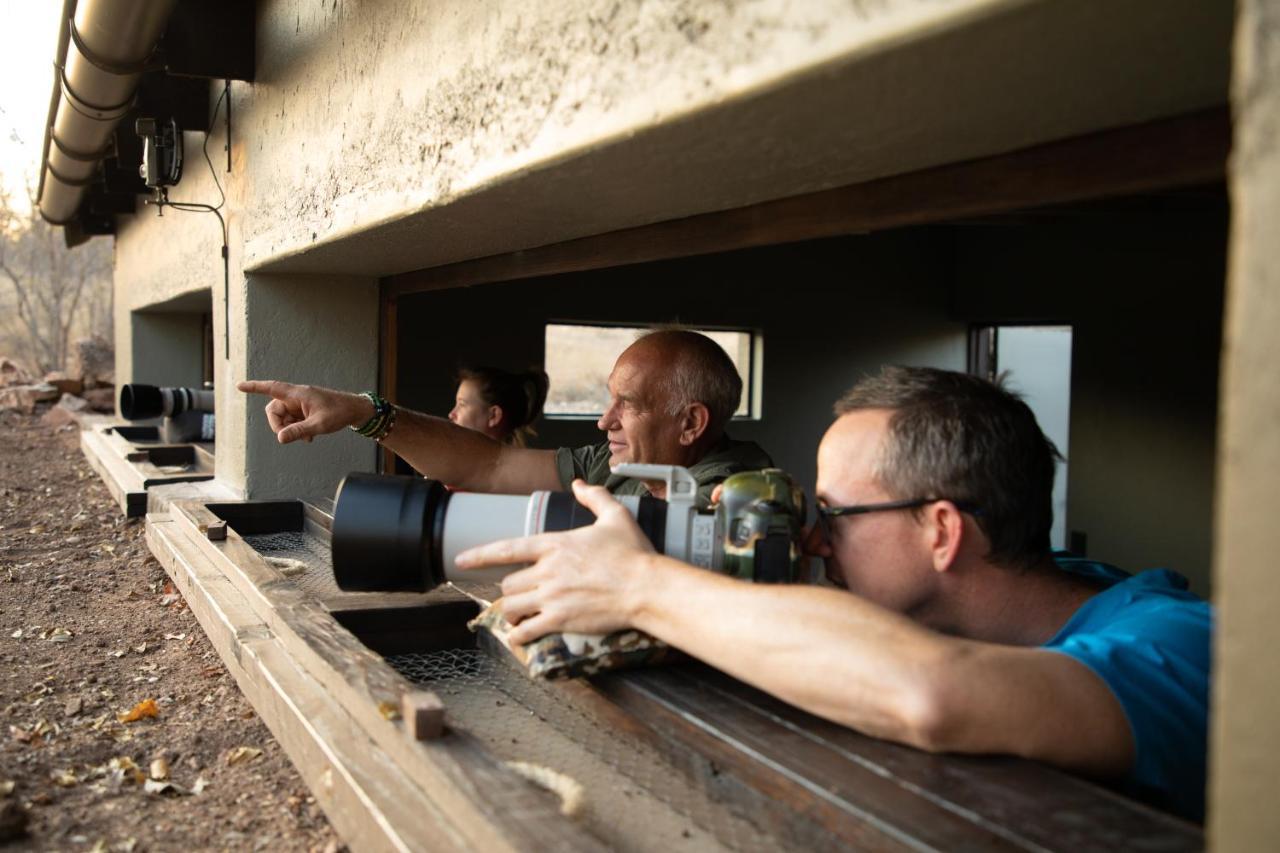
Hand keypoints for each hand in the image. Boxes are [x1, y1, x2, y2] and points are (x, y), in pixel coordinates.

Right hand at [237, 380, 372, 443]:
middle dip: (278, 425)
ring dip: (289, 429)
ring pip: (283, 417)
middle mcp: (296, 397)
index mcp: (298, 394)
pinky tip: (309, 437)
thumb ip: (298, 431)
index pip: (272, 388)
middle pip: (274, 409)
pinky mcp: (305, 411)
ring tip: (307, 438)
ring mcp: (300, 404)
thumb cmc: (339, 413)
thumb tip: (280, 438)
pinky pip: (292, 421)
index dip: (255, 387)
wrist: (355, 411)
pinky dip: (296, 430)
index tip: (240, 386)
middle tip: (288, 437)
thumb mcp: (319, 425)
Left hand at [454, 480, 654, 643]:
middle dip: (511, 590)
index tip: (461, 560)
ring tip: (517, 617)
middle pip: (508, 584)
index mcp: (555, 544)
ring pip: (511, 608)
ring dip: (511, 613)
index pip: (506, 548)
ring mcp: (552, 597)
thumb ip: (594, 497)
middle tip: (520, 595)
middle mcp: (547, 571)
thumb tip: (578, 483)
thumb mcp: (616, 516)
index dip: (479, 555)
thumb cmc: (634, 553)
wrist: (647, 588)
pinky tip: (520, 638)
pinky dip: (519, 636)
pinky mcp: (560, 620)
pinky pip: (526, 631)